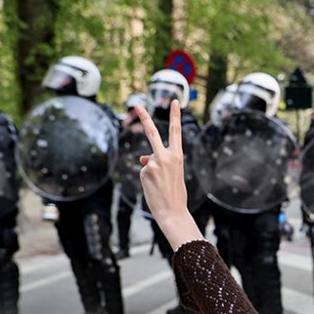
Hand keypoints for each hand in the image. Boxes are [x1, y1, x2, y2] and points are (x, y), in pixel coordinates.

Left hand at [136, 101, 201, 250]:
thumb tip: (144, 157)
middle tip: (136, 104)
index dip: (175, 116)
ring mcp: (154, 163)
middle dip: (144, 117)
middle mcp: (166, 156)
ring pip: (147, 162)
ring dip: (151, 173)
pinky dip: (147, 180)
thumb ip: (160, 162)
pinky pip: (143, 171)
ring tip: (160, 186)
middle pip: (152, 132)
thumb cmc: (175, 194)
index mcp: (178, 156)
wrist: (173, 211)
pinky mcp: (145, 171)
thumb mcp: (172, 174)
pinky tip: (154, 188)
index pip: (176, 132)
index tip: (174, 101)